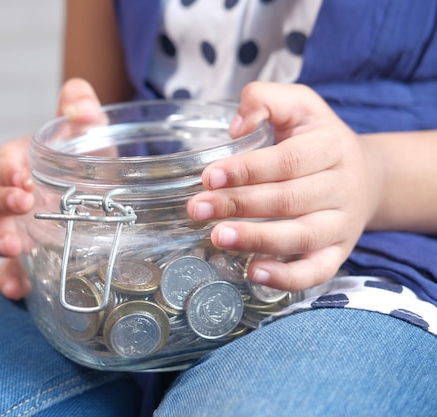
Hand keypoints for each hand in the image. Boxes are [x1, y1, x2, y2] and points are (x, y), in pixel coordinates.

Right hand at [0, 78, 102, 299]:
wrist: (110, 197)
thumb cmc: (92, 162)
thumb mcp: (92, 133)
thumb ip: (82, 108)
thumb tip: (81, 104)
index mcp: (23, 165)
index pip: (2, 163)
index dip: (6, 169)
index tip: (22, 175)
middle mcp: (15, 200)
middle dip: (1, 202)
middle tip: (24, 204)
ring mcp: (20, 231)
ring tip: (15, 248)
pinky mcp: (31, 261)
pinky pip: (10, 273)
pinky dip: (9, 281)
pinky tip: (18, 289)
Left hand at [187, 82, 382, 290]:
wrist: (367, 176)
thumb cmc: (318, 139)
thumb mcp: (299, 105)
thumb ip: (265, 100)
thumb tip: (236, 128)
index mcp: (332, 147)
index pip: (287, 161)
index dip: (246, 170)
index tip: (209, 176)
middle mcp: (342, 187)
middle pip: (288, 199)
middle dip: (238, 204)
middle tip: (197, 208)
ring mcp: (342, 224)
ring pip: (301, 237)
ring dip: (256, 239)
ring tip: (217, 237)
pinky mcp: (339, 253)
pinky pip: (317, 272)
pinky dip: (286, 277)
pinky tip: (253, 272)